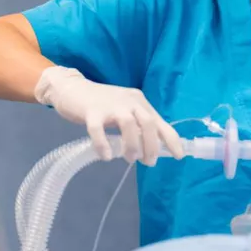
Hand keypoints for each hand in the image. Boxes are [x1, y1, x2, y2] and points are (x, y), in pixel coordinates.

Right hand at [34, 66, 183, 164]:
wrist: (71, 89)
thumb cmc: (101, 103)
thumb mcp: (124, 110)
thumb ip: (137, 124)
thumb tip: (152, 147)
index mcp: (138, 101)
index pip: (160, 121)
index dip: (171, 139)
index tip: (179, 156)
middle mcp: (128, 101)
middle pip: (147, 123)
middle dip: (151, 145)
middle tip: (148, 162)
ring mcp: (109, 105)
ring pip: (128, 125)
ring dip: (132, 145)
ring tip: (130, 159)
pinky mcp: (90, 112)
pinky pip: (99, 130)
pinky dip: (103, 145)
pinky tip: (106, 156)